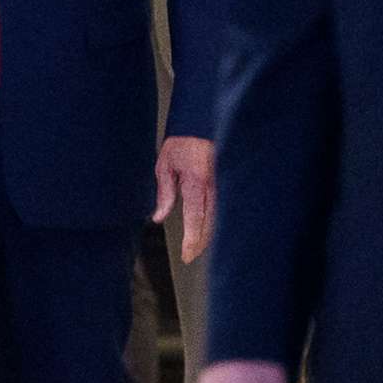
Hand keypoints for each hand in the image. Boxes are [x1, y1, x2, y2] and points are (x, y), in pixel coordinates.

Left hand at [152, 134, 214, 263]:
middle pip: (210, 224)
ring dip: (208, 235)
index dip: (192, 240)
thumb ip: (164, 194)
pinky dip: (214, 222)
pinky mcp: (225, 183)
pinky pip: (221, 208)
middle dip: (201, 243)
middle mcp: (212, 186)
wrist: (201, 125)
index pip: (195, 218)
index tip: (187, 255)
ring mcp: (221, 185)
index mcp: (196, 182)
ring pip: (218, 218)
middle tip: (189, 256)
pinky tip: (208, 230)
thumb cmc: (182, 143)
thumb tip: (158, 217)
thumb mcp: (165, 166)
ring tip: (196, 248)